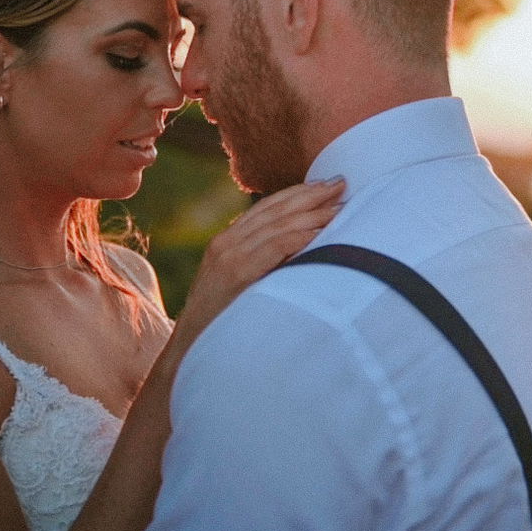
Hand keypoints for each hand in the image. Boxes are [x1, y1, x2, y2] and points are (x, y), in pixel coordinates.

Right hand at [173, 179, 344, 342]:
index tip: (324, 185)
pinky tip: (321, 231)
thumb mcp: (238, 283)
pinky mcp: (236, 272)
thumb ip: (260, 263)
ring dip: (312, 212)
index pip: (266, 207)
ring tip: (339, 206)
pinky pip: (275, 246)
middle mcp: (227, 242)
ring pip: (278, 223)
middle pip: (275, 209)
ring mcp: (229, 255)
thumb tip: (300, 250)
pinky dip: (300, 235)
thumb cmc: (221, 319)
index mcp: (227, 241)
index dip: (297, 193)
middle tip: (341, 183)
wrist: (190, 346)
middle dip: (310, 195)